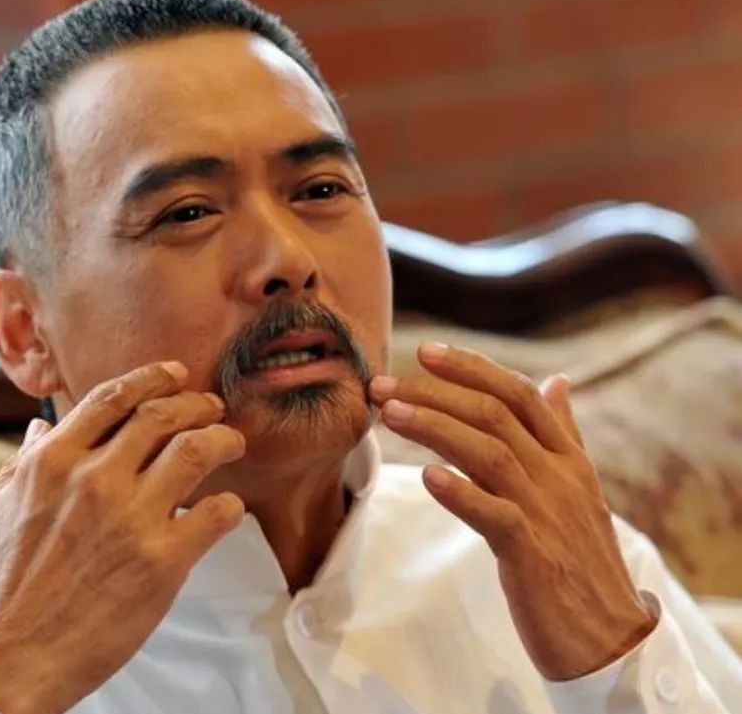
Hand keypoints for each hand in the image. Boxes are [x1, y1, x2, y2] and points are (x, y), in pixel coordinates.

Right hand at [0, 362, 245, 712]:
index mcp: (52, 462)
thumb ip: (18, 466)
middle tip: (211, 407)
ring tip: (232, 443)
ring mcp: (131, 516)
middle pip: (163, 414)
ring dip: (223, 439)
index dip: (152, 377)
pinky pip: (216, 514)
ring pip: (197, 449)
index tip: (175, 374)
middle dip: (195, 402)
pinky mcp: (162, 560)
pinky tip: (225, 508)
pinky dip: (228, 505)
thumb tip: (40, 428)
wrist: (7, 661)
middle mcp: (95, 478)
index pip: (113, 397)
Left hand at [369, 343, 655, 680]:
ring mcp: (549, 514)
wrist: (609, 639)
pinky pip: (495, 515)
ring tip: (389, 413)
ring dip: (435, 428)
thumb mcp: (577, 491)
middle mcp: (560, 478)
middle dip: (436, 392)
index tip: (425, 352)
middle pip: (496, 414)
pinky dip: (462, 493)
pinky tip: (428, 477)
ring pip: (490, 453)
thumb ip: (563, 435)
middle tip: (382, 383)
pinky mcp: (535, 556)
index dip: (472, 367)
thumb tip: (557, 382)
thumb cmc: (580, 562)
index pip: (520, 394)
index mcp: (569, 460)